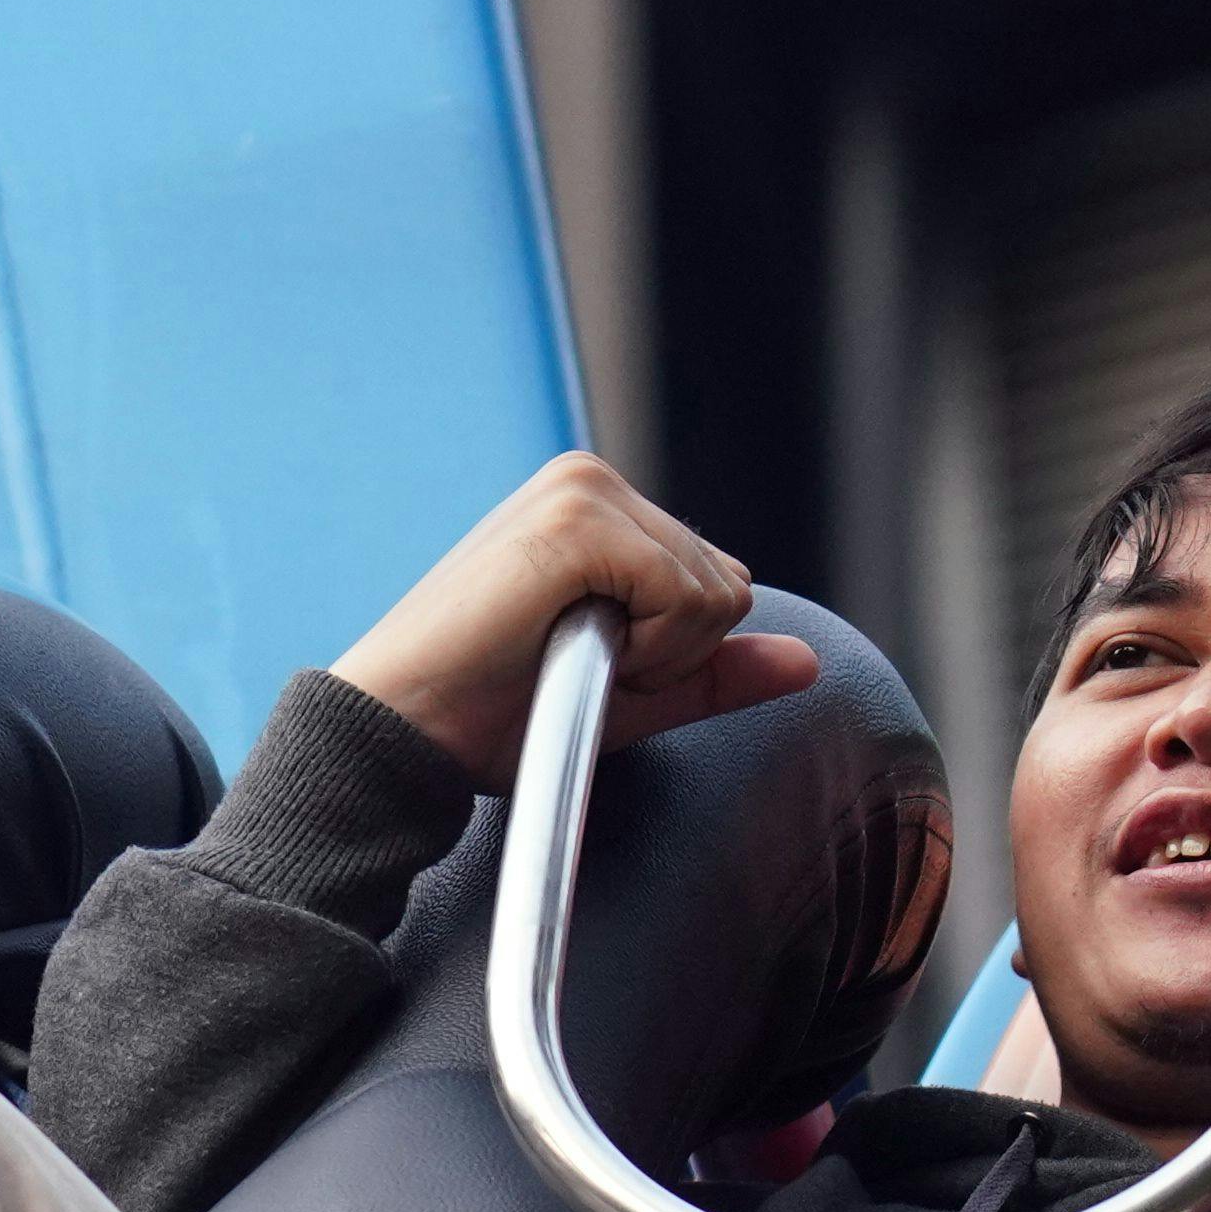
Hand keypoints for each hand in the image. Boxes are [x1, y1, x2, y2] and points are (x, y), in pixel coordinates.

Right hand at [331, 455, 802, 778]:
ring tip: (557, 658)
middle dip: (667, 652)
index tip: (581, 666)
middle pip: (726, 585)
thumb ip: (715, 671)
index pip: (715, 579)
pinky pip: (685, 598)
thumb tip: (808, 662)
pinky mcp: (576, 522)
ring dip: (653, 655)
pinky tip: (566, 650)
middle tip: (567, 667)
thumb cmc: (487, 715)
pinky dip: (645, 649)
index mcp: (598, 504)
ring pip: (715, 593)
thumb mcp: (625, 693)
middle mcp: (593, 479)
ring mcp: (584, 492)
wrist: (403, 732)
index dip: (669, 650)